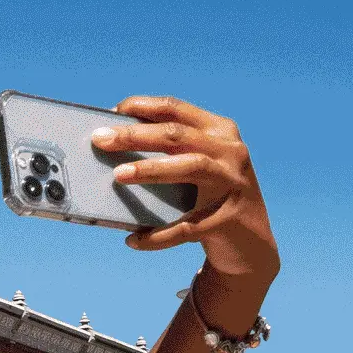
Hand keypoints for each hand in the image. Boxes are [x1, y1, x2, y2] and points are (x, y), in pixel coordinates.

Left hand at [91, 97, 278, 290]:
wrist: (252, 245)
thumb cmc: (212, 199)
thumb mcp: (200, 167)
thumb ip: (171, 153)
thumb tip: (116, 147)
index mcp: (220, 132)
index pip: (177, 109)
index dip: (142, 107)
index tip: (112, 112)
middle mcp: (230, 152)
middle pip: (177, 135)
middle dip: (135, 135)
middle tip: (99, 139)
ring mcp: (233, 184)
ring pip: (190, 167)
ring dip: (151, 169)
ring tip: (117, 175)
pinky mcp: (228, 219)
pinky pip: (186, 227)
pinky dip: (158, 236)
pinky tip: (133, 240)